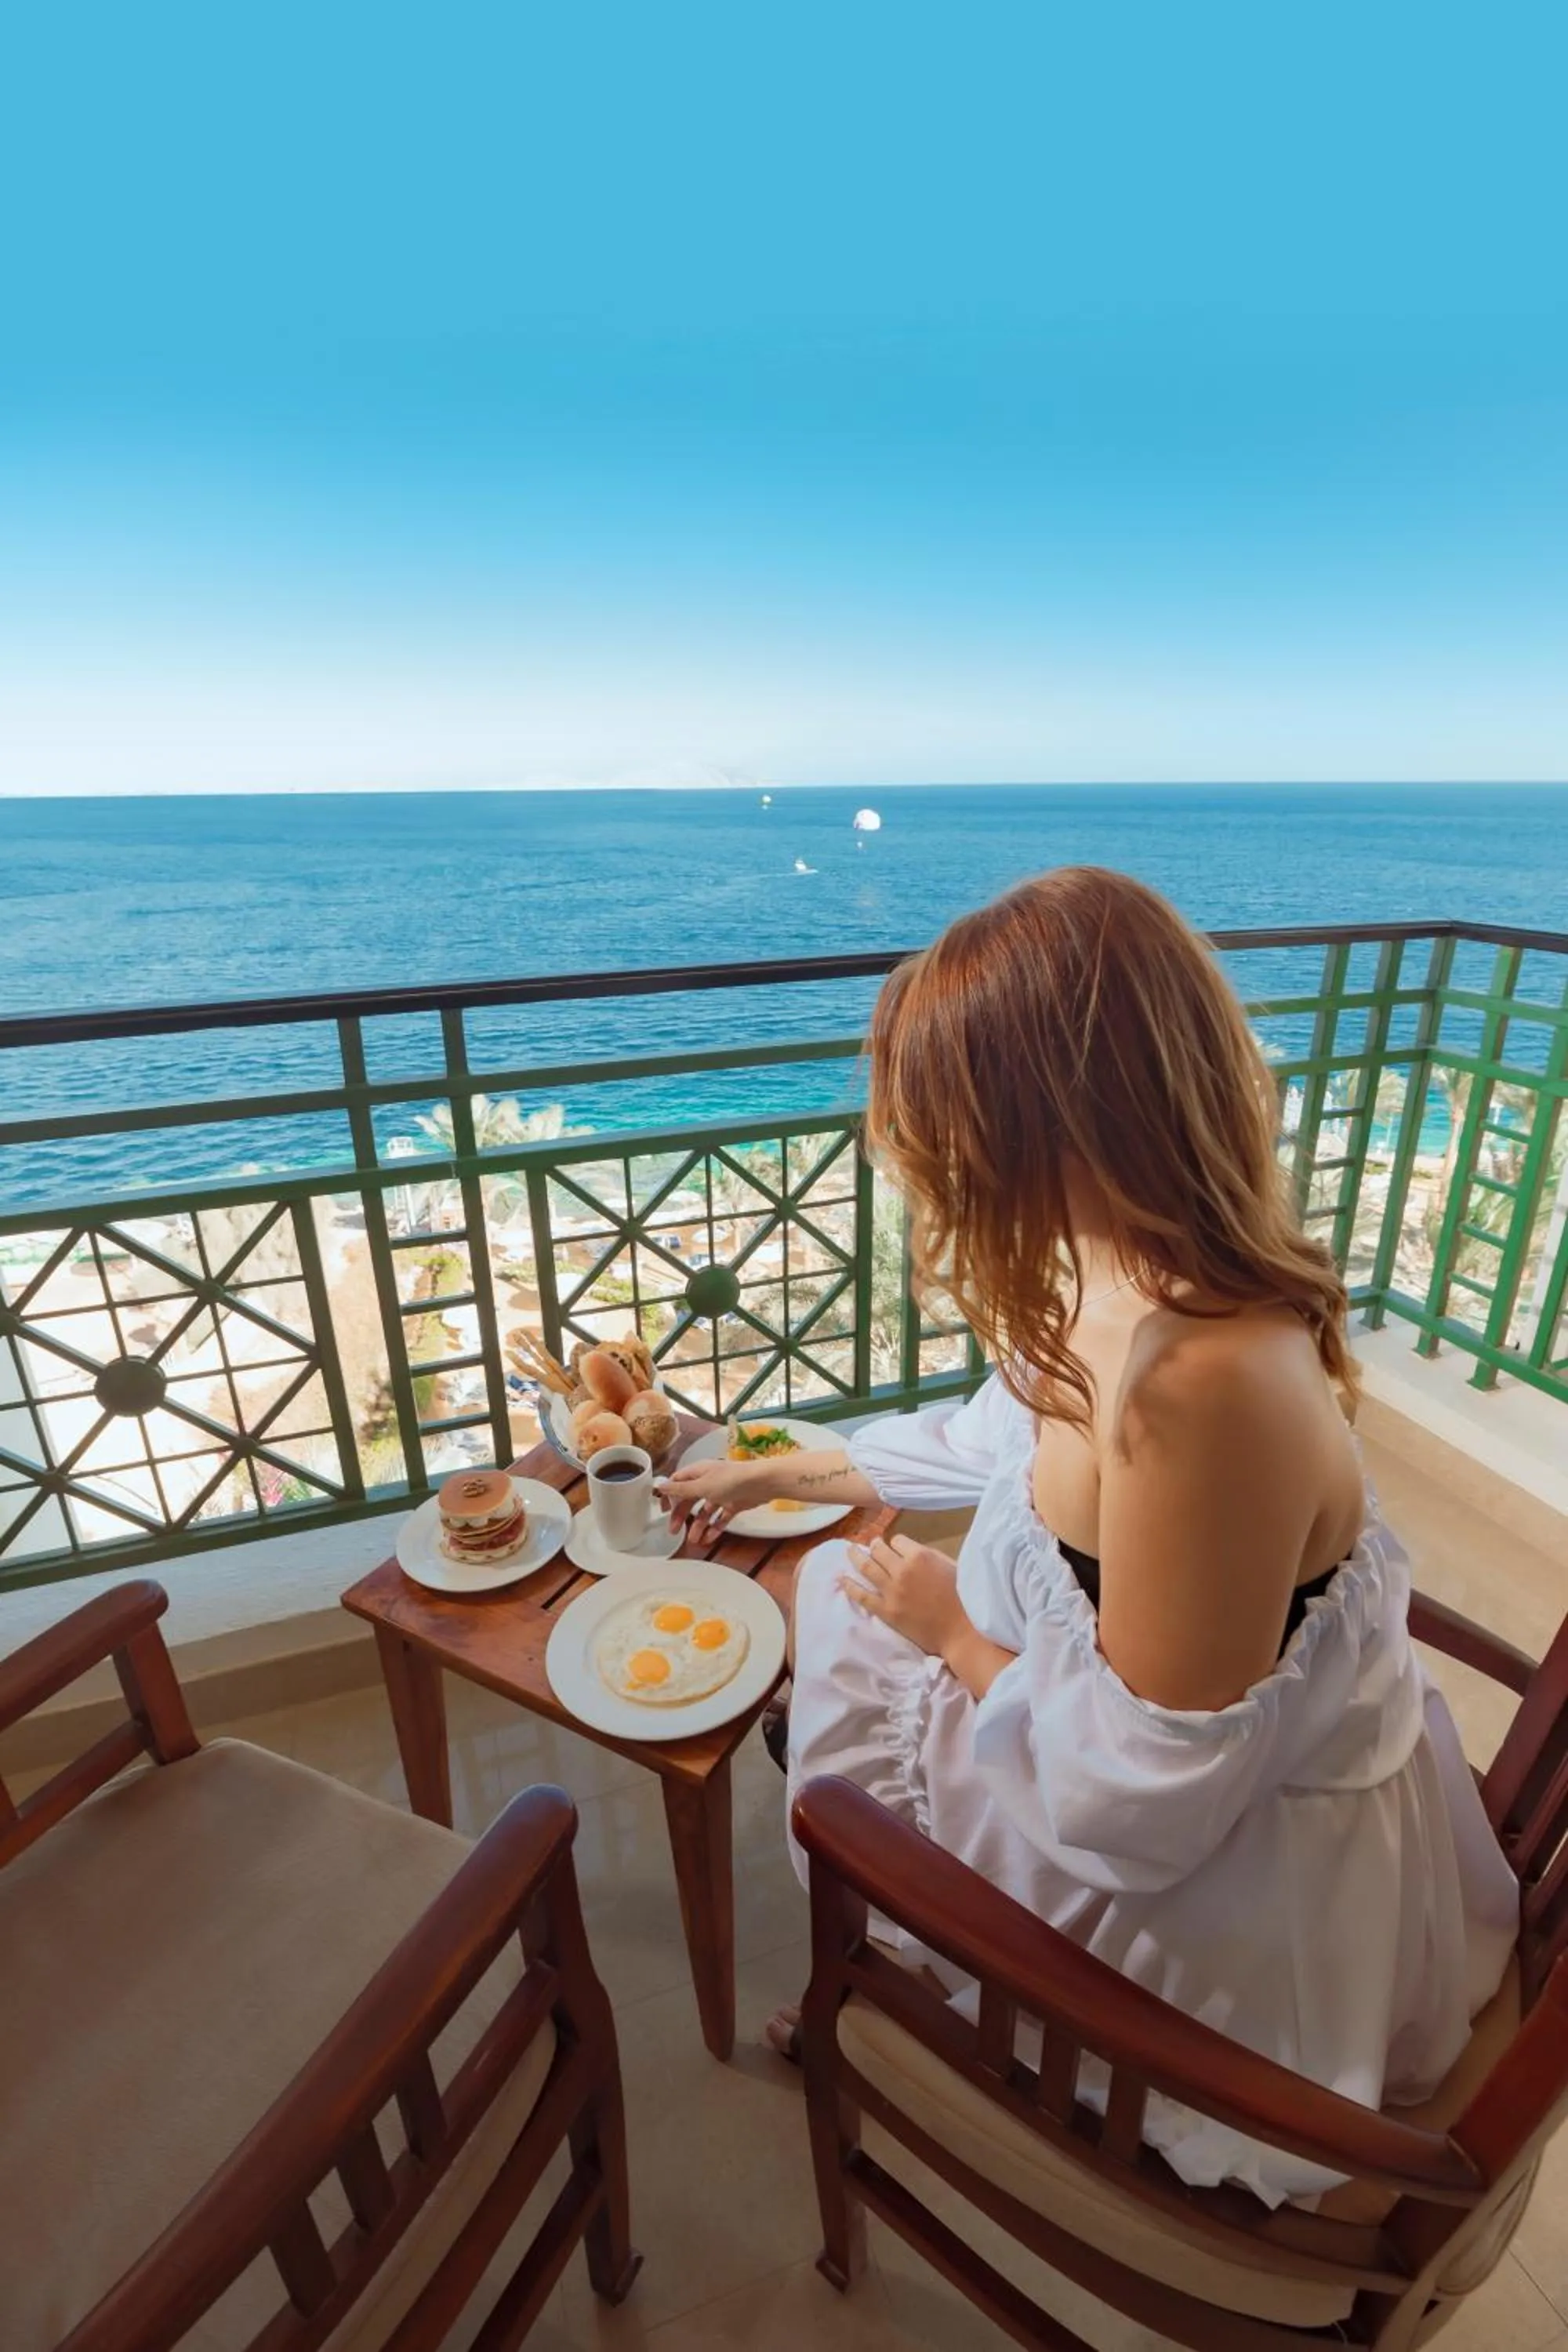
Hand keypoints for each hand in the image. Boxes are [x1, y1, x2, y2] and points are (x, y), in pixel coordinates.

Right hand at [658, 1458, 767, 1534]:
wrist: (761, 1483)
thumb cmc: (731, 1479)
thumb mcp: (701, 1486)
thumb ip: (680, 1489)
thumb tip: (660, 1486)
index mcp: (699, 1472)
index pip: (678, 1482)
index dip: (669, 1495)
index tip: (661, 1510)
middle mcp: (709, 1481)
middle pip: (690, 1499)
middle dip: (681, 1515)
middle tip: (674, 1531)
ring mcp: (722, 1493)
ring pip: (705, 1511)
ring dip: (698, 1525)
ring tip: (694, 1540)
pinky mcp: (734, 1503)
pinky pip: (720, 1517)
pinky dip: (714, 1527)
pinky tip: (709, 1538)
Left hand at [842, 1534, 968, 1659]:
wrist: (961, 1631)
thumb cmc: (964, 1598)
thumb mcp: (951, 1566)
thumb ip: (930, 1557)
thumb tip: (913, 1554)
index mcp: (920, 1556)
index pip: (898, 1540)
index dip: (898, 1544)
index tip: (898, 1548)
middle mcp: (902, 1569)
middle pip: (879, 1550)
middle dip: (874, 1545)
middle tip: (870, 1544)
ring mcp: (891, 1591)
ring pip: (867, 1567)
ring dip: (856, 1556)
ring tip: (850, 1551)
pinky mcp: (886, 1611)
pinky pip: (862, 1595)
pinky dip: (850, 1586)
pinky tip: (843, 1579)